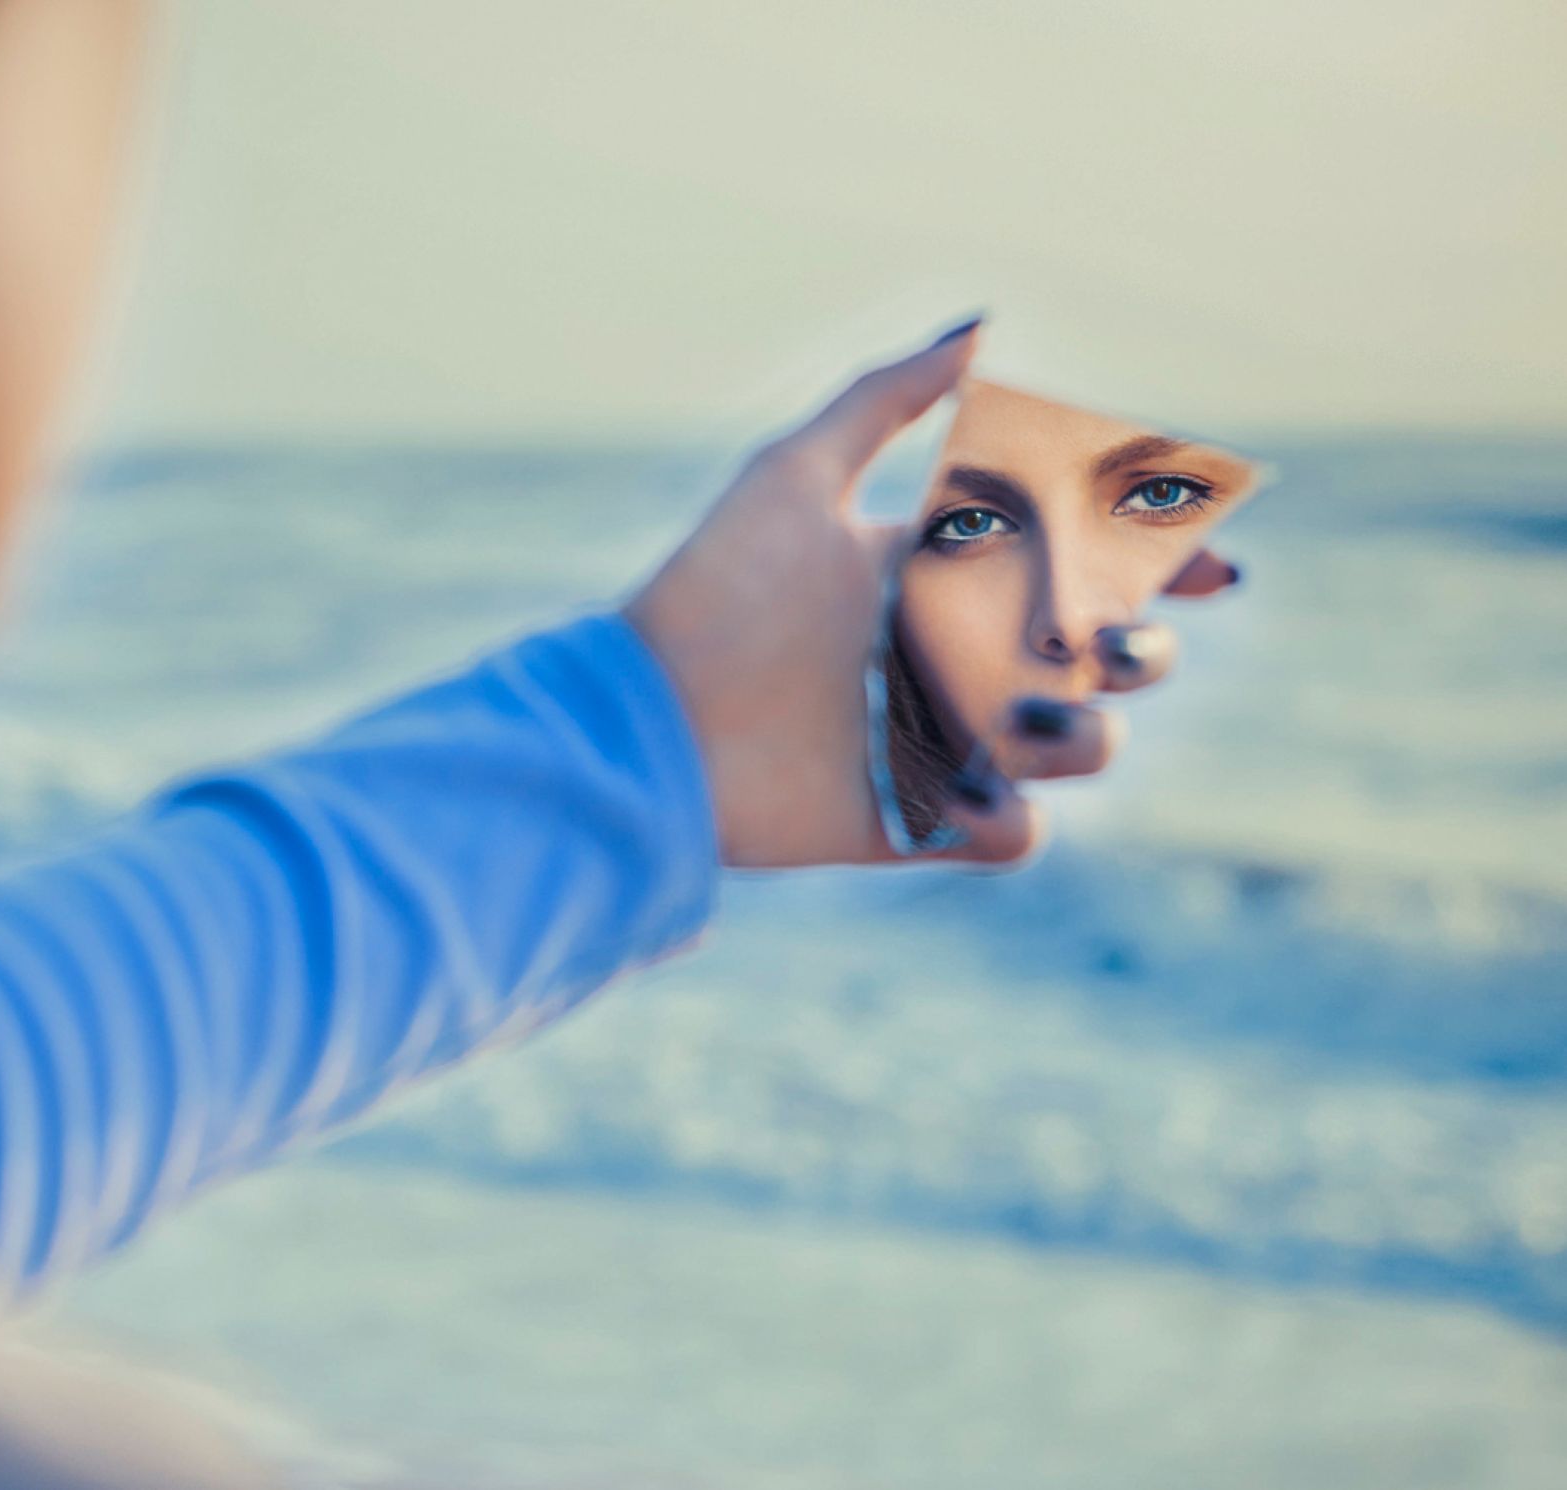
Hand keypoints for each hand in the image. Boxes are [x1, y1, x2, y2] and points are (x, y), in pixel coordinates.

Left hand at [619, 320, 1231, 869]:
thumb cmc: (712, 594)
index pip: (1078, 559)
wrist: (650, 726)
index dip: (1158, 559)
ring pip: (1082, 746)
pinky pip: (1015, 834)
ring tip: (1017, 713)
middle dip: (1140, 648)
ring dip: (1084, 732)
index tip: (1211, 559)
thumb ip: (883, 399)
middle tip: (1101, 642)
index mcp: (940, 573)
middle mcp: (954, 657)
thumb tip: (980, 326)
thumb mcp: (792, 476)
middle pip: (1108, 656)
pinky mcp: (920, 823)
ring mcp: (944, 744)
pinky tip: (965, 789)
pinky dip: (1009, 817)